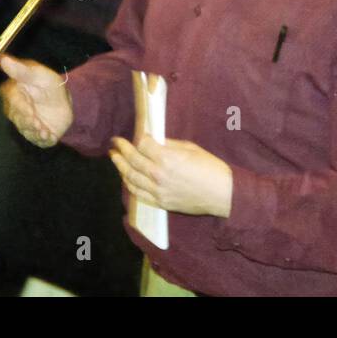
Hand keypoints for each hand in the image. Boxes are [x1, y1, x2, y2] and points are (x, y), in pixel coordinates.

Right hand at [0, 54, 73, 146]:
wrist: (64, 100)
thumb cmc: (48, 83)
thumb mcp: (38, 74)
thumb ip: (21, 70)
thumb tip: (2, 58)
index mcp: (14, 93)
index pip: (13, 101)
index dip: (21, 107)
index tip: (30, 111)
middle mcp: (16, 110)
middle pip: (18, 118)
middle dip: (28, 122)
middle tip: (38, 123)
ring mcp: (25, 123)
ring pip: (26, 130)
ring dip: (35, 132)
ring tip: (45, 132)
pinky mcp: (36, 134)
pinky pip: (37, 140)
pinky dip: (43, 140)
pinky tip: (50, 137)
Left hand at [109, 135, 232, 216]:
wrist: (222, 194)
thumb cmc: (210, 167)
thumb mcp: (190, 148)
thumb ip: (169, 144)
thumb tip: (155, 140)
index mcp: (167, 158)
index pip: (143, 145)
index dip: (138, 138)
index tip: (136, 134)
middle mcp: (158, 175)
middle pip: (132, 160)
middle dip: (121, 150)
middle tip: (115, 143)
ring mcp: (158, 191)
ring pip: (131, 178)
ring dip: (120, 167)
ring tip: (115, 158)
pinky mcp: (161, 202)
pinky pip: (139, 194)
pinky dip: (130, 184)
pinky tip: (126, 177)